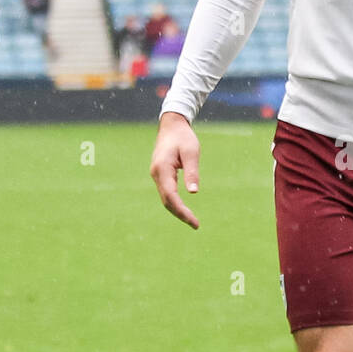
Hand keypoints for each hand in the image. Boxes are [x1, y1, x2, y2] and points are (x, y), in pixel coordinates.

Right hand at [149, 111, 200, 228]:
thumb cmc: (183, 137)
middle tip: (196, 225)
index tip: (194, 222)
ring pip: (165, 198)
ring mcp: (157, 175)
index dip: (182, 211)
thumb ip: (192, 171)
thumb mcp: (192, 152)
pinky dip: (175, 203)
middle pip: (166, 201)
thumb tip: (194, 192)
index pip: (171, 197)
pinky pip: (166, 193)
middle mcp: (156, 174)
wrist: (171, 126)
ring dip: (177, 210)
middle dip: (180, 214)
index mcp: (163, 169)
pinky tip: (184, 209)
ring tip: (192, 220)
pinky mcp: (160, 175)